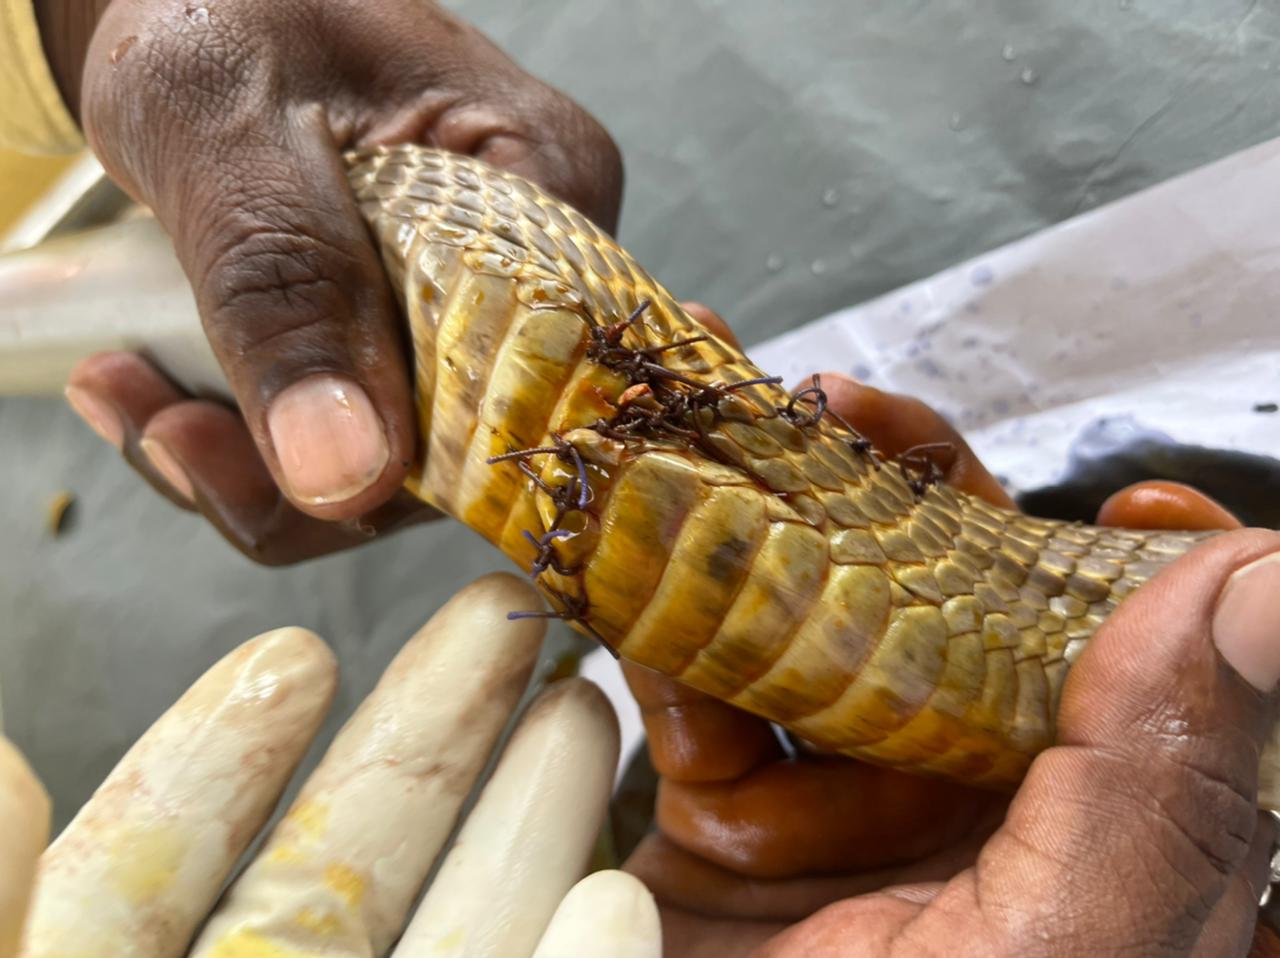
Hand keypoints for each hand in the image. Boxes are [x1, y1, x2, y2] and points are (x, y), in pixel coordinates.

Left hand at [1, 574, 660, 956]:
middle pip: (337, 881)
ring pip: (455, 938)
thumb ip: (4, 895)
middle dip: (423, 742)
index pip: (155, 875)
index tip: (297, 656)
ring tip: (587, 708)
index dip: (221, 760)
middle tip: (496, 617)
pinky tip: (625, 894)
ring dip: (526, 828)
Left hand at [42, 0, 620, 563]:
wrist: (191, 2)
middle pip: (466, 443)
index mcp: (547, 182)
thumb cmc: (219, 6)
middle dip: (309, 475)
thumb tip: (346, 474)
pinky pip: (358, 435)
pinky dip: (254, 440)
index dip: (409, 462)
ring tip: (136, 402)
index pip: (531, 385)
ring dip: (259, 464)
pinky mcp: (412, 332)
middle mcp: (537, 263)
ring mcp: (477, 304)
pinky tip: (160, 394)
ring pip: (400, 458)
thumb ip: (281, 278)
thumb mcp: (222, 119)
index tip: (264, 467)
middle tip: (166, 432)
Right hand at [621, 316, 1277, 954]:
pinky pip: (702, 693)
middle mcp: (977, 803)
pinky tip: (641, 579)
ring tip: (719, 438)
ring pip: (818, 622)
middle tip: (845, 405)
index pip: (1141, 663)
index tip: (1136, 510)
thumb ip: (1165, 776)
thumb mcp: (1073, 950)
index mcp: (1095, 826)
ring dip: (761, 531)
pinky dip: (665, 629)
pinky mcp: (721, 818)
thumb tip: (1258, 580)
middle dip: (903, 496)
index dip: (1147, 567)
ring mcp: (845, 804)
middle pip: (962, 608)